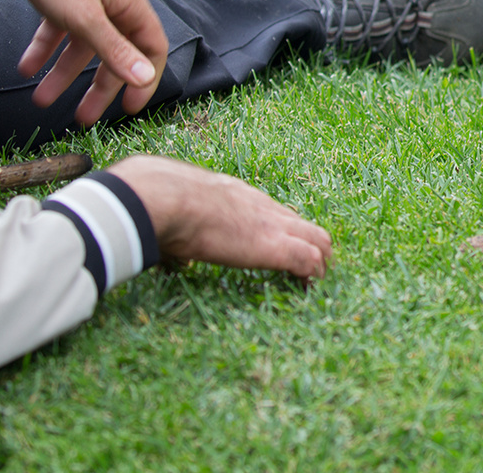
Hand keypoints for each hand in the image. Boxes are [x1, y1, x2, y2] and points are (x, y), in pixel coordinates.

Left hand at [0, 0, 167, 123]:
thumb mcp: (85, 18)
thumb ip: (115, 51)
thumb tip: (145, 79)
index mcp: (131, 5)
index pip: (152, 49)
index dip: (144, 80)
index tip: (130, 110)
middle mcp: (114, 3)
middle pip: (115, 53)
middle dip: (98, 87)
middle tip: (83, 118)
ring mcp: (88, 0)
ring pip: (82, 46)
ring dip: (63, 74)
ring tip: (41, 100)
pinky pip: (59, 32)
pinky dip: (45, 51)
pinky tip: (26, 68)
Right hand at [108, 156, 332, 279]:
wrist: (165, 198)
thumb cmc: (162, 202)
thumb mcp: (178, 211)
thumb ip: (183, 232)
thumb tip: (172, 256)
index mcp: (240, 196)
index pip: (276, 213)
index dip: (286, 232)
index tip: (286, 250)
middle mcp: (263, 208)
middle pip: (304, 224)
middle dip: (313, 246)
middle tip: (312, 269)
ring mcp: (272, 226)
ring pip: (317, 239)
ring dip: (320, 261)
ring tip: (317, 281)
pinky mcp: (274, 247)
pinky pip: (307, 259)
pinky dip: (314, 274)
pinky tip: (311, 286)